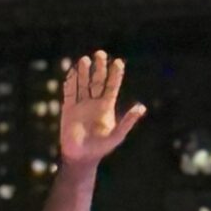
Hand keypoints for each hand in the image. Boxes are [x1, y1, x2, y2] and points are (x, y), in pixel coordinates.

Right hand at [58, 52, 146, 172]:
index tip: (118, 62)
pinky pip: (69, 93)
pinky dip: (70, 82)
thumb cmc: (101, 148)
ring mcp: (81, 104)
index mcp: (107, 107)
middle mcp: (94, 102)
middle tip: (100, 53)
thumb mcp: (117, 135)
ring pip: (82, 83)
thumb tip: (142, 107)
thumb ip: (128, 121)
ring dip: (83, 72)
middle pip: (97, 80)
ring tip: (84, 59)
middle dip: (99, 67)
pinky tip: (71, 72)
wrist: (81, 157)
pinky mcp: (68, 109)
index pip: (112, 86)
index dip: (115, 74)